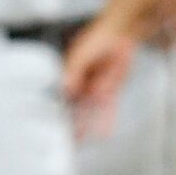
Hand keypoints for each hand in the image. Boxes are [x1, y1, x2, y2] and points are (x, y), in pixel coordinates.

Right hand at [63, 20, 137, 137]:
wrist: (121, 34)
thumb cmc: (98, 37)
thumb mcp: (81, 52)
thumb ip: (73, 69)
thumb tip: (65, 86)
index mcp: (69, 73)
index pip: (61, 95)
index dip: (57, 110)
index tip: (55, 124)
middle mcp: (80, 83)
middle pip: (75, 107)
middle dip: (71, 123)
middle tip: (68, 138)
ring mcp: (94, 89)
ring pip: (90, 111)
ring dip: (87, 125)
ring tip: (82, 140)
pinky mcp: (109, 92)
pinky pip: (107, 109)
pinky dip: (105, 120)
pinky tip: (103, 132)